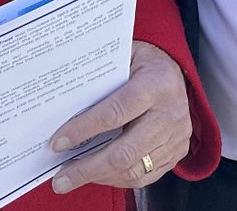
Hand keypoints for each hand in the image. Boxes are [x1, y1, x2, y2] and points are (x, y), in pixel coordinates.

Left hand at [48, 40, 191, 194]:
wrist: (178, 70)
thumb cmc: (144, 61)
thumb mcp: (124, 56)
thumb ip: (100, 76)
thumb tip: (63, 102)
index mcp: (155, 84)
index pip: (115, 112)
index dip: (84, 130)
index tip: (58, 142)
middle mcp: (169, 113)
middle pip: (125, 151)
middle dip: (88, 168)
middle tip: (60, 177)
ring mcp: (176, 136)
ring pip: (134, 169)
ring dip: (99, 177)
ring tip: (73, 177)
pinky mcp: (177, 152)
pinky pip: (145, 176)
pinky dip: (117, 179)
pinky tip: (97, 174)